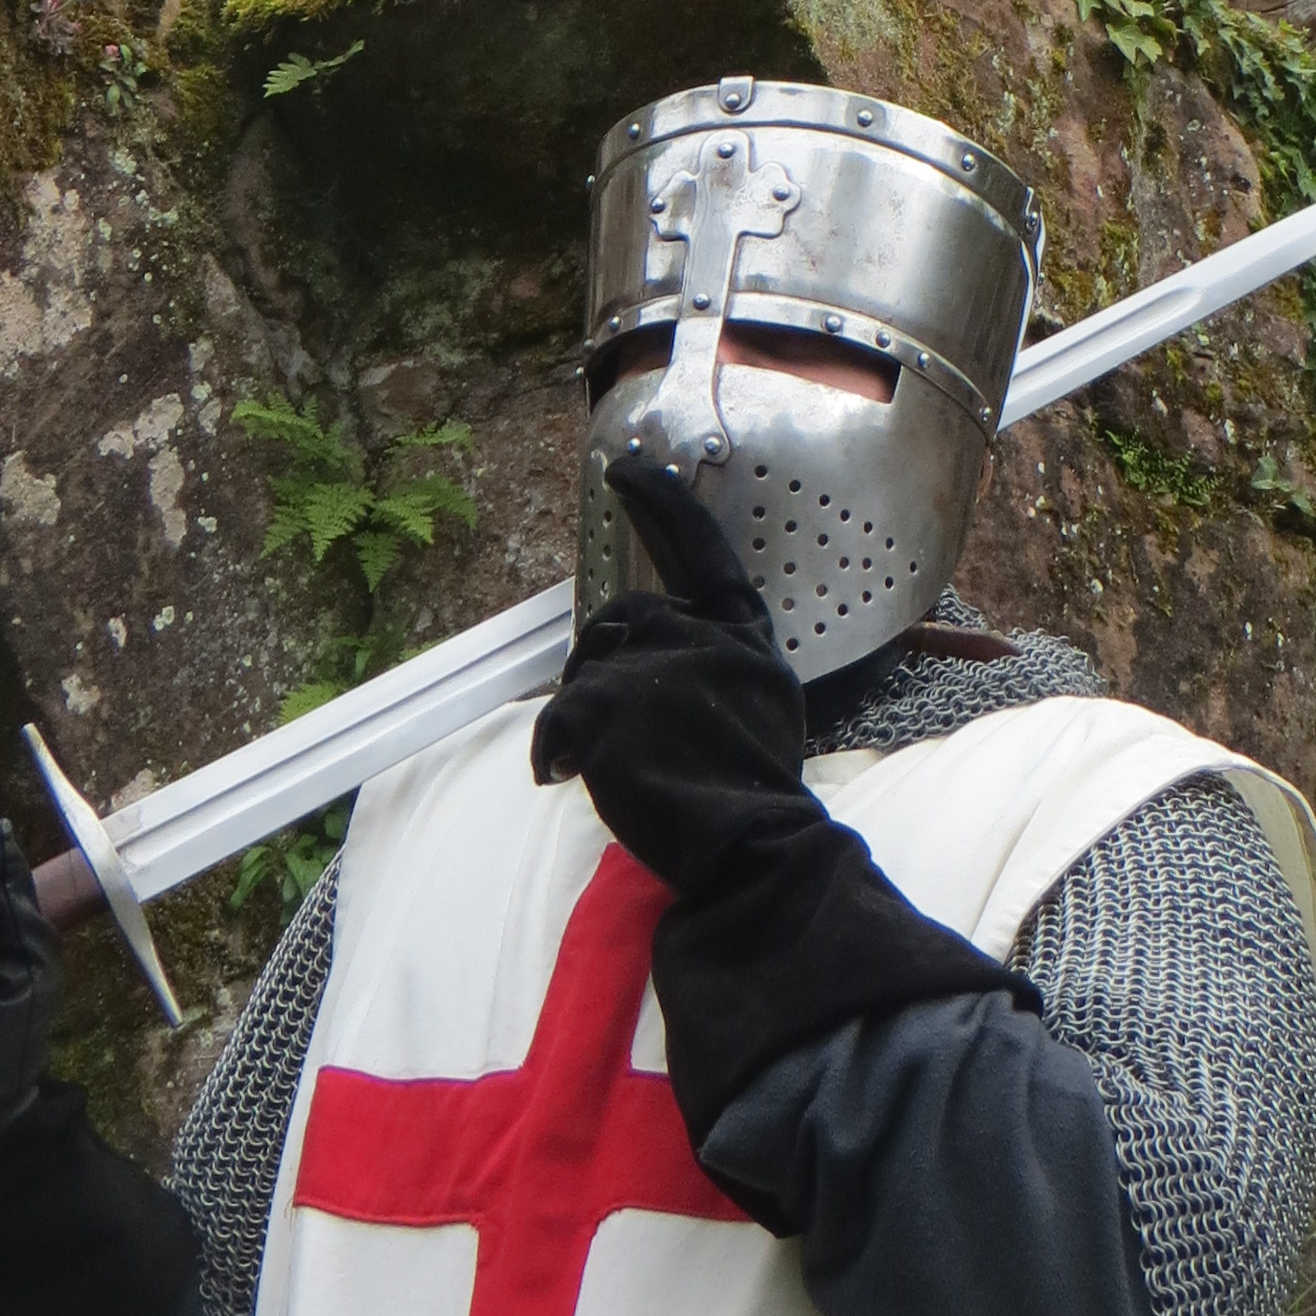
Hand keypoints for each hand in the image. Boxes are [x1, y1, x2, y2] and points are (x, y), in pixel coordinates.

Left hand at [531, 475, 807, 890]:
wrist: (750, 845)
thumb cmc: (754, 790)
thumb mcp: (762, 703)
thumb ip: (722, 663)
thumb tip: (674, 663)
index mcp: (742, 630)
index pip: (700, 546)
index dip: (662, 503)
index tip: (628, 470)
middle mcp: (700, 632)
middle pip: (623, 618)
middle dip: (600, 664)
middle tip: (601, 723)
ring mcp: (654, 663)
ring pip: (586, 668)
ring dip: (581, 712)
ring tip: (598, 764)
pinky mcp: (607, 704)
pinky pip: (555, 719)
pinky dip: (552, 751)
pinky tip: (564, 776)